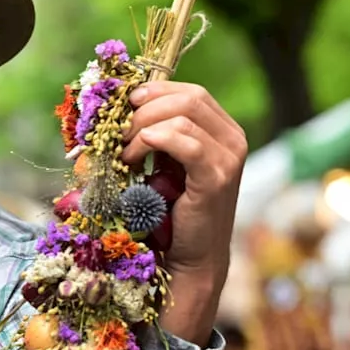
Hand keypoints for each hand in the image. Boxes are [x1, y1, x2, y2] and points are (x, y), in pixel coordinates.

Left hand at [122, 81, 247, 343]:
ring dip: (142, 129)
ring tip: (124, 154)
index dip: (154, 91)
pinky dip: (152, 142)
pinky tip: (134, 157)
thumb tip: (116, 108)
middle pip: (187, 98)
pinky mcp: (216, 177)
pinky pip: (184, 142)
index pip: (191, 92)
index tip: (124, 106)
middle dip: (144, 110)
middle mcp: (233, 139)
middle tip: (117, 132)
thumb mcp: (164, 165)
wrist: (191, 258)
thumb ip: (154, 135)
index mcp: (223, 131)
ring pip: (182, 115)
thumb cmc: (171, 212)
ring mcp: (229, 157)